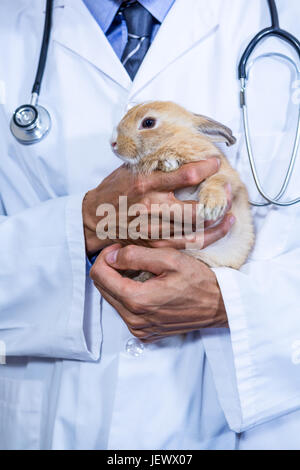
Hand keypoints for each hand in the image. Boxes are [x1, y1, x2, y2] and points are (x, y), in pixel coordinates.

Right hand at [82, 159, 221, 255]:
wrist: (94, 220)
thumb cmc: (113, 191)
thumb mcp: (129, 169)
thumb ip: (153, 163)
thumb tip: (178, 151)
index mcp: (146, 183)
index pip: (186, 175)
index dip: (207, 167)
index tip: (216, 163)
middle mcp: (152, 207)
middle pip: (197, 208)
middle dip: (218, 198)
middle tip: (228, 189)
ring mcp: (154, 228)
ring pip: (197, 228)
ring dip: (219, 219)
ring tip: (230, 209)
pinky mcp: (156, 243)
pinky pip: (190, 243)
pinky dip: (210, 236)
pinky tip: (222, 227)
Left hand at [90, 239, 231, 341]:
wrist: (219, 306)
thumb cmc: (199, 282)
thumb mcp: (169, 259)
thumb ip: (136, 255)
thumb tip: (112, 257)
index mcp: (137, 300)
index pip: (99, 275)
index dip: (105, 257)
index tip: (118, 249)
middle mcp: (134, 319)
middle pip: (102, 288)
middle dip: (110, 269)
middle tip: (127, 256)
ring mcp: (139, 329)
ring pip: (112, 300)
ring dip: (119, 282)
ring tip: (138, 270)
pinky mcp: (145, 333)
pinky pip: (125, 312)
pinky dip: (128, 296)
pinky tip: (145, 286)